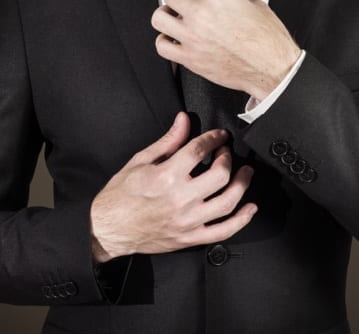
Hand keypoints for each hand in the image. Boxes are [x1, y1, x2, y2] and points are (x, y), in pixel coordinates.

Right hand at [90, 112, 256, 262]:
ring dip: (242, 185)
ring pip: (227, 202)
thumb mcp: (140, 161)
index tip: (219, 136)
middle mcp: (180, 199)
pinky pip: (222, 232)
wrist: (107, 228)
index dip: (213, 138)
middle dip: (228, 158)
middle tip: (227, 152)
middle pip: (220, 175)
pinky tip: (249, 209)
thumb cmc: (121, 195)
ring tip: (246, 173)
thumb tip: (183, 120)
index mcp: (166, 176)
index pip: (200, 150)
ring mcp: (187, 221)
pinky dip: (240, 220)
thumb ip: (168, 141)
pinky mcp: (189, 238)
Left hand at [152, 0, 301, 100]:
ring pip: (159, 18)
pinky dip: (164, 42)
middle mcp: (200, 14)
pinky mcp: (189, 58)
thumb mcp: (257, 6)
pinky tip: (172, 41)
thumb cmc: (267, 40)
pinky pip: (162, 46)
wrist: (270, 68)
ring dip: (165, 16)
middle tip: (183, 4)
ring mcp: (192, 37)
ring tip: (173, 19)